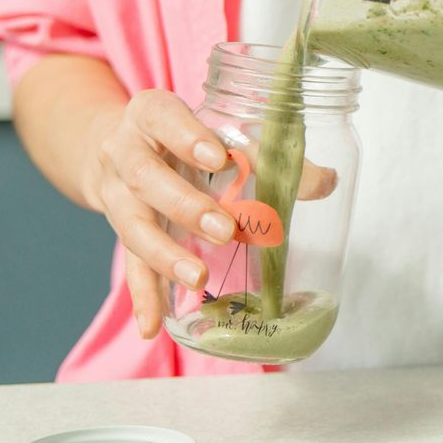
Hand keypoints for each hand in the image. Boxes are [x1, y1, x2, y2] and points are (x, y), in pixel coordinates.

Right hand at [82, 90, 337, 338]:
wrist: (122, 147)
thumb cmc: (184, 135)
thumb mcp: (218, 129)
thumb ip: (268, 152)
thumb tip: (324, 182)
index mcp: (151, 115)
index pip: (162, 117)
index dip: (185, 136)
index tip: (218, 156)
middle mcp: (125, 152)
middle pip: (145, 178)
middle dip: (185, 205)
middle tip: (224, 230)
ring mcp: (117, 195)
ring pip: (133, 226)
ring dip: (165, 256)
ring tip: (196, 279)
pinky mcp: (121, 231)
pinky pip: (130, 267)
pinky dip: (143, 298)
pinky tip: (152, 327)